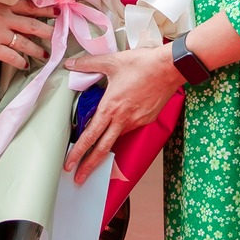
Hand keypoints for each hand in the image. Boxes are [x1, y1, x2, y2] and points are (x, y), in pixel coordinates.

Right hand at [0, 0, 52, 67]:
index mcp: (1, 3)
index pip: (29, 6)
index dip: (44, 10)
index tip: (56, 12)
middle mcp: (4, 18)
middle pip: (32, 25)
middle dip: (47, 31)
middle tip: (59, 35)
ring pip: (25, 43)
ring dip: (37, 49)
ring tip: (47, 54)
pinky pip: (11, 56)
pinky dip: (20, 61)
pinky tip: (25, 65)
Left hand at [62, 42, 180, 183]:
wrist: (170, 67)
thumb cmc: (143, 64)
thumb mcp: (112, 61)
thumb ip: (88, 64)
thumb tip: (71, 64)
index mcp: (111, 107)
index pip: (90, 136)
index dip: (78, 152)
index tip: (69, 164)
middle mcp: (123, 119)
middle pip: (103, 149)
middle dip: (89, 166)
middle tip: (78, 178)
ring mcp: (136, 121)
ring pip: (117, 138)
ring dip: (106, 146)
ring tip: (96, 151)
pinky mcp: (147, 119)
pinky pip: (129, 128)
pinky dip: (121, 130)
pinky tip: (118, 125)